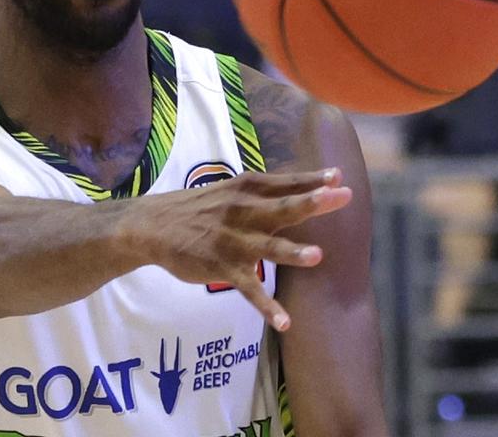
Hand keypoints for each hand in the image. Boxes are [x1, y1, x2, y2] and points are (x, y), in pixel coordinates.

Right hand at [125, 168, 351, 330]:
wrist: (153, 226)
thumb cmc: (199, 207)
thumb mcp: (231, 190)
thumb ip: (264, 191)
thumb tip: (303, 185)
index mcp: (247, 190)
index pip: (285, 183)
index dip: (313, 180)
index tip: (339, 176)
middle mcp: (243, 212)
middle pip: (283, 208)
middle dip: (314, 203)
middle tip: (344, 197)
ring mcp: (233, 241)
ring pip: (268, 247)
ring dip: (292, 252)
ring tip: (317, 256)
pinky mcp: (222, 268)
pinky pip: (249, 290)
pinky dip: (267, 307)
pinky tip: (284, 322)